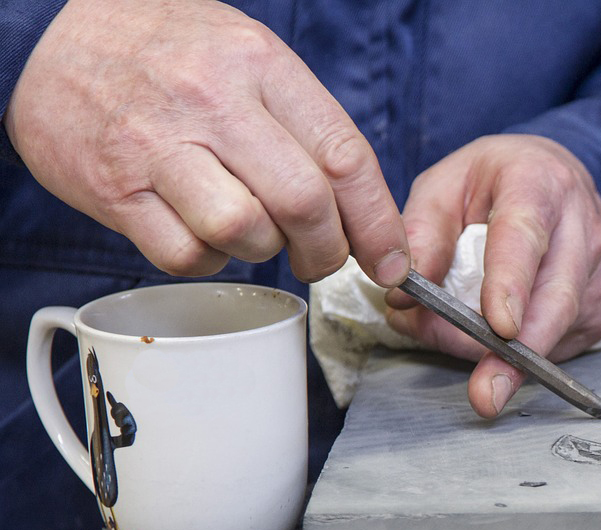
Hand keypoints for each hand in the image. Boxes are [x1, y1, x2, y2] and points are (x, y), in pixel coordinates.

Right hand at [4, 0, 408, 284]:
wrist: (49, 36)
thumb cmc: (164, 52)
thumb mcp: (246, 56)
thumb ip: (305, 123)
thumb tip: (365, 208)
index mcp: (259, 65)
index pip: (345, 157)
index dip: (378, 223)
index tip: (390, 260)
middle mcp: (212, 102)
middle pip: (304, 204)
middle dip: (327, 250)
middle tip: (321, 257)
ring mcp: (159, 147)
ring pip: (245, 232)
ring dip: (262, 251)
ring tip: (251, 230)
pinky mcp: (116, 191)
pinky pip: (185, 255)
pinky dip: (206, 260)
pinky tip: (201, 233)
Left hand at [385, 134, 600, 417]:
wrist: (552, 178)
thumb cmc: (493, 183)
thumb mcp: (443, 187)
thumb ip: (421, 236)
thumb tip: (403, 297)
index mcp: (538, 184)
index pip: (525, 239)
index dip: (513, 286)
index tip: (500, 328)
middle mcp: (582, 228)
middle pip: (556, 301)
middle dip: (519, 353)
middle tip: (485, 394)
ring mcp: (599, 272)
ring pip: (556, 331)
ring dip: (504, 355)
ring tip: (455, 341)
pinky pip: (561, 345)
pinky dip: (522, 354)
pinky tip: (495, 337)